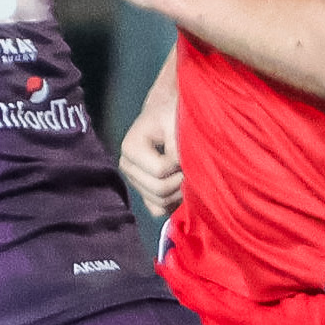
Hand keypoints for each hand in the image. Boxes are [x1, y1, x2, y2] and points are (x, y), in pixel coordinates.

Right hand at [118, 78, 183, 217]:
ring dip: (180, 192)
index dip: (180, 164)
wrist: (170, 114)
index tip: (190, 149)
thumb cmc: (173, 114)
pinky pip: (158, 211)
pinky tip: (184, 189)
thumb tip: (182, 171)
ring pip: (159, 204)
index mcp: (130, 149)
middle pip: (158, 190)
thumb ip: (177, 146)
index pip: (160, 171)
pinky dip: (174, 204)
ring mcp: (135, 182)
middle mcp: (127, 167)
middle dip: (182, 181)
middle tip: (196, 165)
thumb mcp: (175, 120)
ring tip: (191, 174)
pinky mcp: (144, 193)